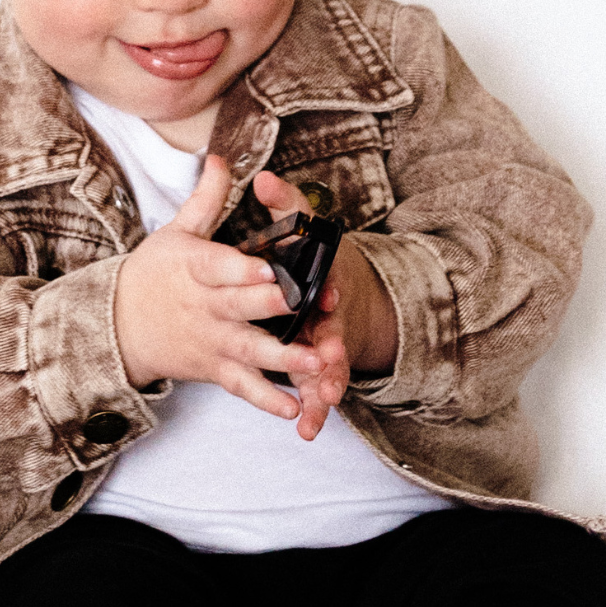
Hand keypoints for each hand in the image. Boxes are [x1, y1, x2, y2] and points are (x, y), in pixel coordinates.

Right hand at [113, 156, 324, 420]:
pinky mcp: (214, 368)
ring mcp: (211, 341)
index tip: (269, 265)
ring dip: (283, 358)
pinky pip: (243, 386)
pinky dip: (266, 399)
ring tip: (316, 361)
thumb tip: (221, 157)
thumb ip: (207, 198)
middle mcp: (205, 307)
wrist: (115, 327)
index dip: (243, 267)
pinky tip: (294, 408)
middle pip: (240, 306)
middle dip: (271, 305)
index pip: (219, 266)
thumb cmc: (152, 274)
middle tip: (302, 302)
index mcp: (195, 268)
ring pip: (249, 350)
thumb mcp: (176, 232)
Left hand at [252, 171, 397, 439]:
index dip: (330, 285)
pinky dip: (313, 408)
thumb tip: (262, 178)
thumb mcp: (301, 229)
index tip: (331, 290)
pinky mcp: (318, 367)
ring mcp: (326, 342)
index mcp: (324, 275)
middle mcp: (329, 311)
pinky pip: (316, 389)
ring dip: (328, 381)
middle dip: (332, 340)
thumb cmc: (314, 258)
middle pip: (333, 326)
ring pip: (329, 364)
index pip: (330, 278)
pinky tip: (305, 428)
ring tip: (325, 400)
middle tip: (329, 352)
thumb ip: (283, 207)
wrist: (343, 290)